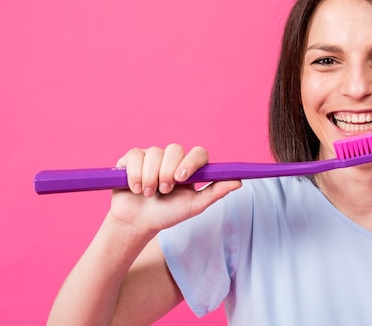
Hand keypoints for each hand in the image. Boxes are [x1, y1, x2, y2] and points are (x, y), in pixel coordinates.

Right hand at [109, 143, 241, 233]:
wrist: (138, 223)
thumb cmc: (168, 214)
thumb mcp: (194, 206)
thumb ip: (215, 192)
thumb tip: (239, 181)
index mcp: (190, 167)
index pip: (198, 153)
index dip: (190, 162)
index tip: (181, 178)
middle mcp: (172, 158)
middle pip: (174, 149)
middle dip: (167, 173)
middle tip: (164, 191)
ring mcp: (152, 156)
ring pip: (153, 152)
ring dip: (150, 177)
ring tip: (149, 193)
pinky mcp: (133, 158)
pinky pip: (136, 155)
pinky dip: (135, 175)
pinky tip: (137, 188)